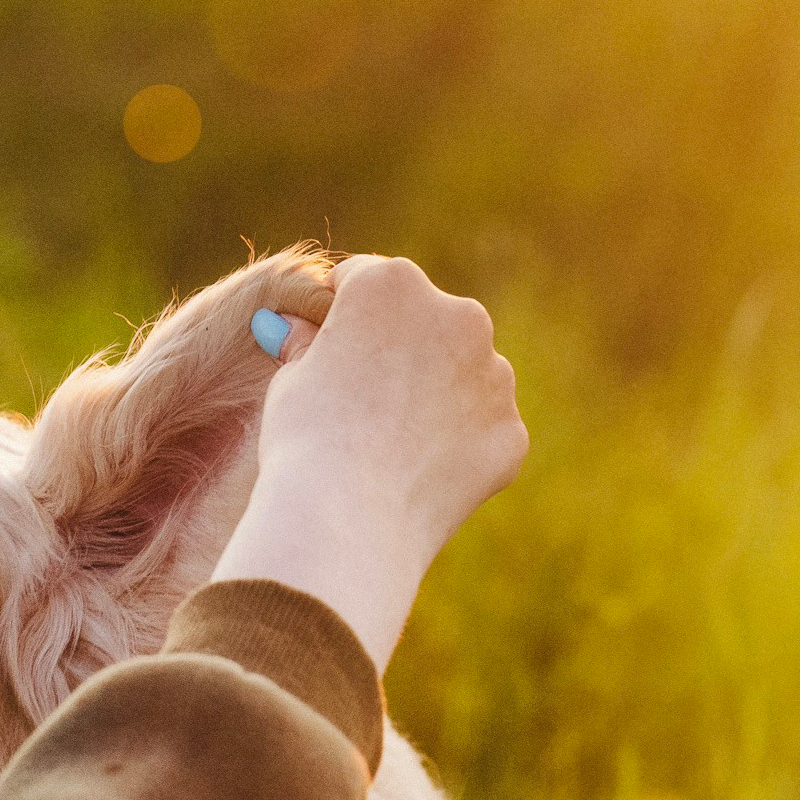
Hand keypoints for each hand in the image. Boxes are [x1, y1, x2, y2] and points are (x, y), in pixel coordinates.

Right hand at [212, 256, 526, 669]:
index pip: (363, 280)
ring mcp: (493, 373)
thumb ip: (307, 343)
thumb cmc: (306, 438)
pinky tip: (419, 473)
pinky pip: (481, 427)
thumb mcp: (289, 377)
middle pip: (425, 320)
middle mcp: (457, 314)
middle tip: (364, 398)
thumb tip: (299, 329)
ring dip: (437, 392)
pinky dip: (457, 443)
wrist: (348, 519)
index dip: (340, 314)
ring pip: (462, 372)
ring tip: (392, 442)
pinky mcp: (510, 429)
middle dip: (401, 347)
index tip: (326, 346)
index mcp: (393, 283)